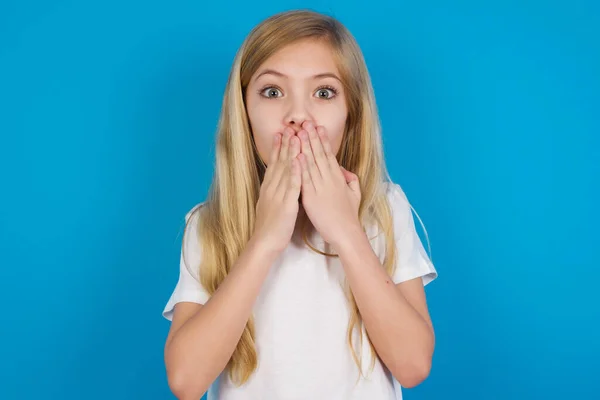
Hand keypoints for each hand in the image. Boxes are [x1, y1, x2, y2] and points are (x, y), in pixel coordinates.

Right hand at [252, 127, 301, 253]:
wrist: (264, 243)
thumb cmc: (271, 227)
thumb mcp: (270, 205)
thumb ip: (275, 193)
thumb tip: (277, 184)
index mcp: (269, 188)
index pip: (274, 164)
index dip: (278, 148)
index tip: (282, 133)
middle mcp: (272, 188)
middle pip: (280, 162)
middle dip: (285, 144)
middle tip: (290, 127)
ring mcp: (278, 195)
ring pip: (286, 170)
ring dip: (291, 153)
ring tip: (296, 136)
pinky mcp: (285, 204)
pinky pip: (292, 186)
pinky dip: (295, 172)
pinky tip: (299, 161)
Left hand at [296, 121, 361, 246]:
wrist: (346, 232)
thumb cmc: (349, 216)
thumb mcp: (354, 195)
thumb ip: (351, 181)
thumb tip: (345, 171)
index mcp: (338, 178)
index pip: (329, 155)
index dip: (323, 140)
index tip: (318, 127)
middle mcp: (329, 179)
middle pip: (320, 154)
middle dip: (312, 137)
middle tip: (306, 122)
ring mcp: (320, 187)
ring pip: (312, 163)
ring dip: (305, 146)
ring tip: (300, 132)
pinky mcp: (312, 197)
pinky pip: (305, 178)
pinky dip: (301, 166)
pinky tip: (297, 155)